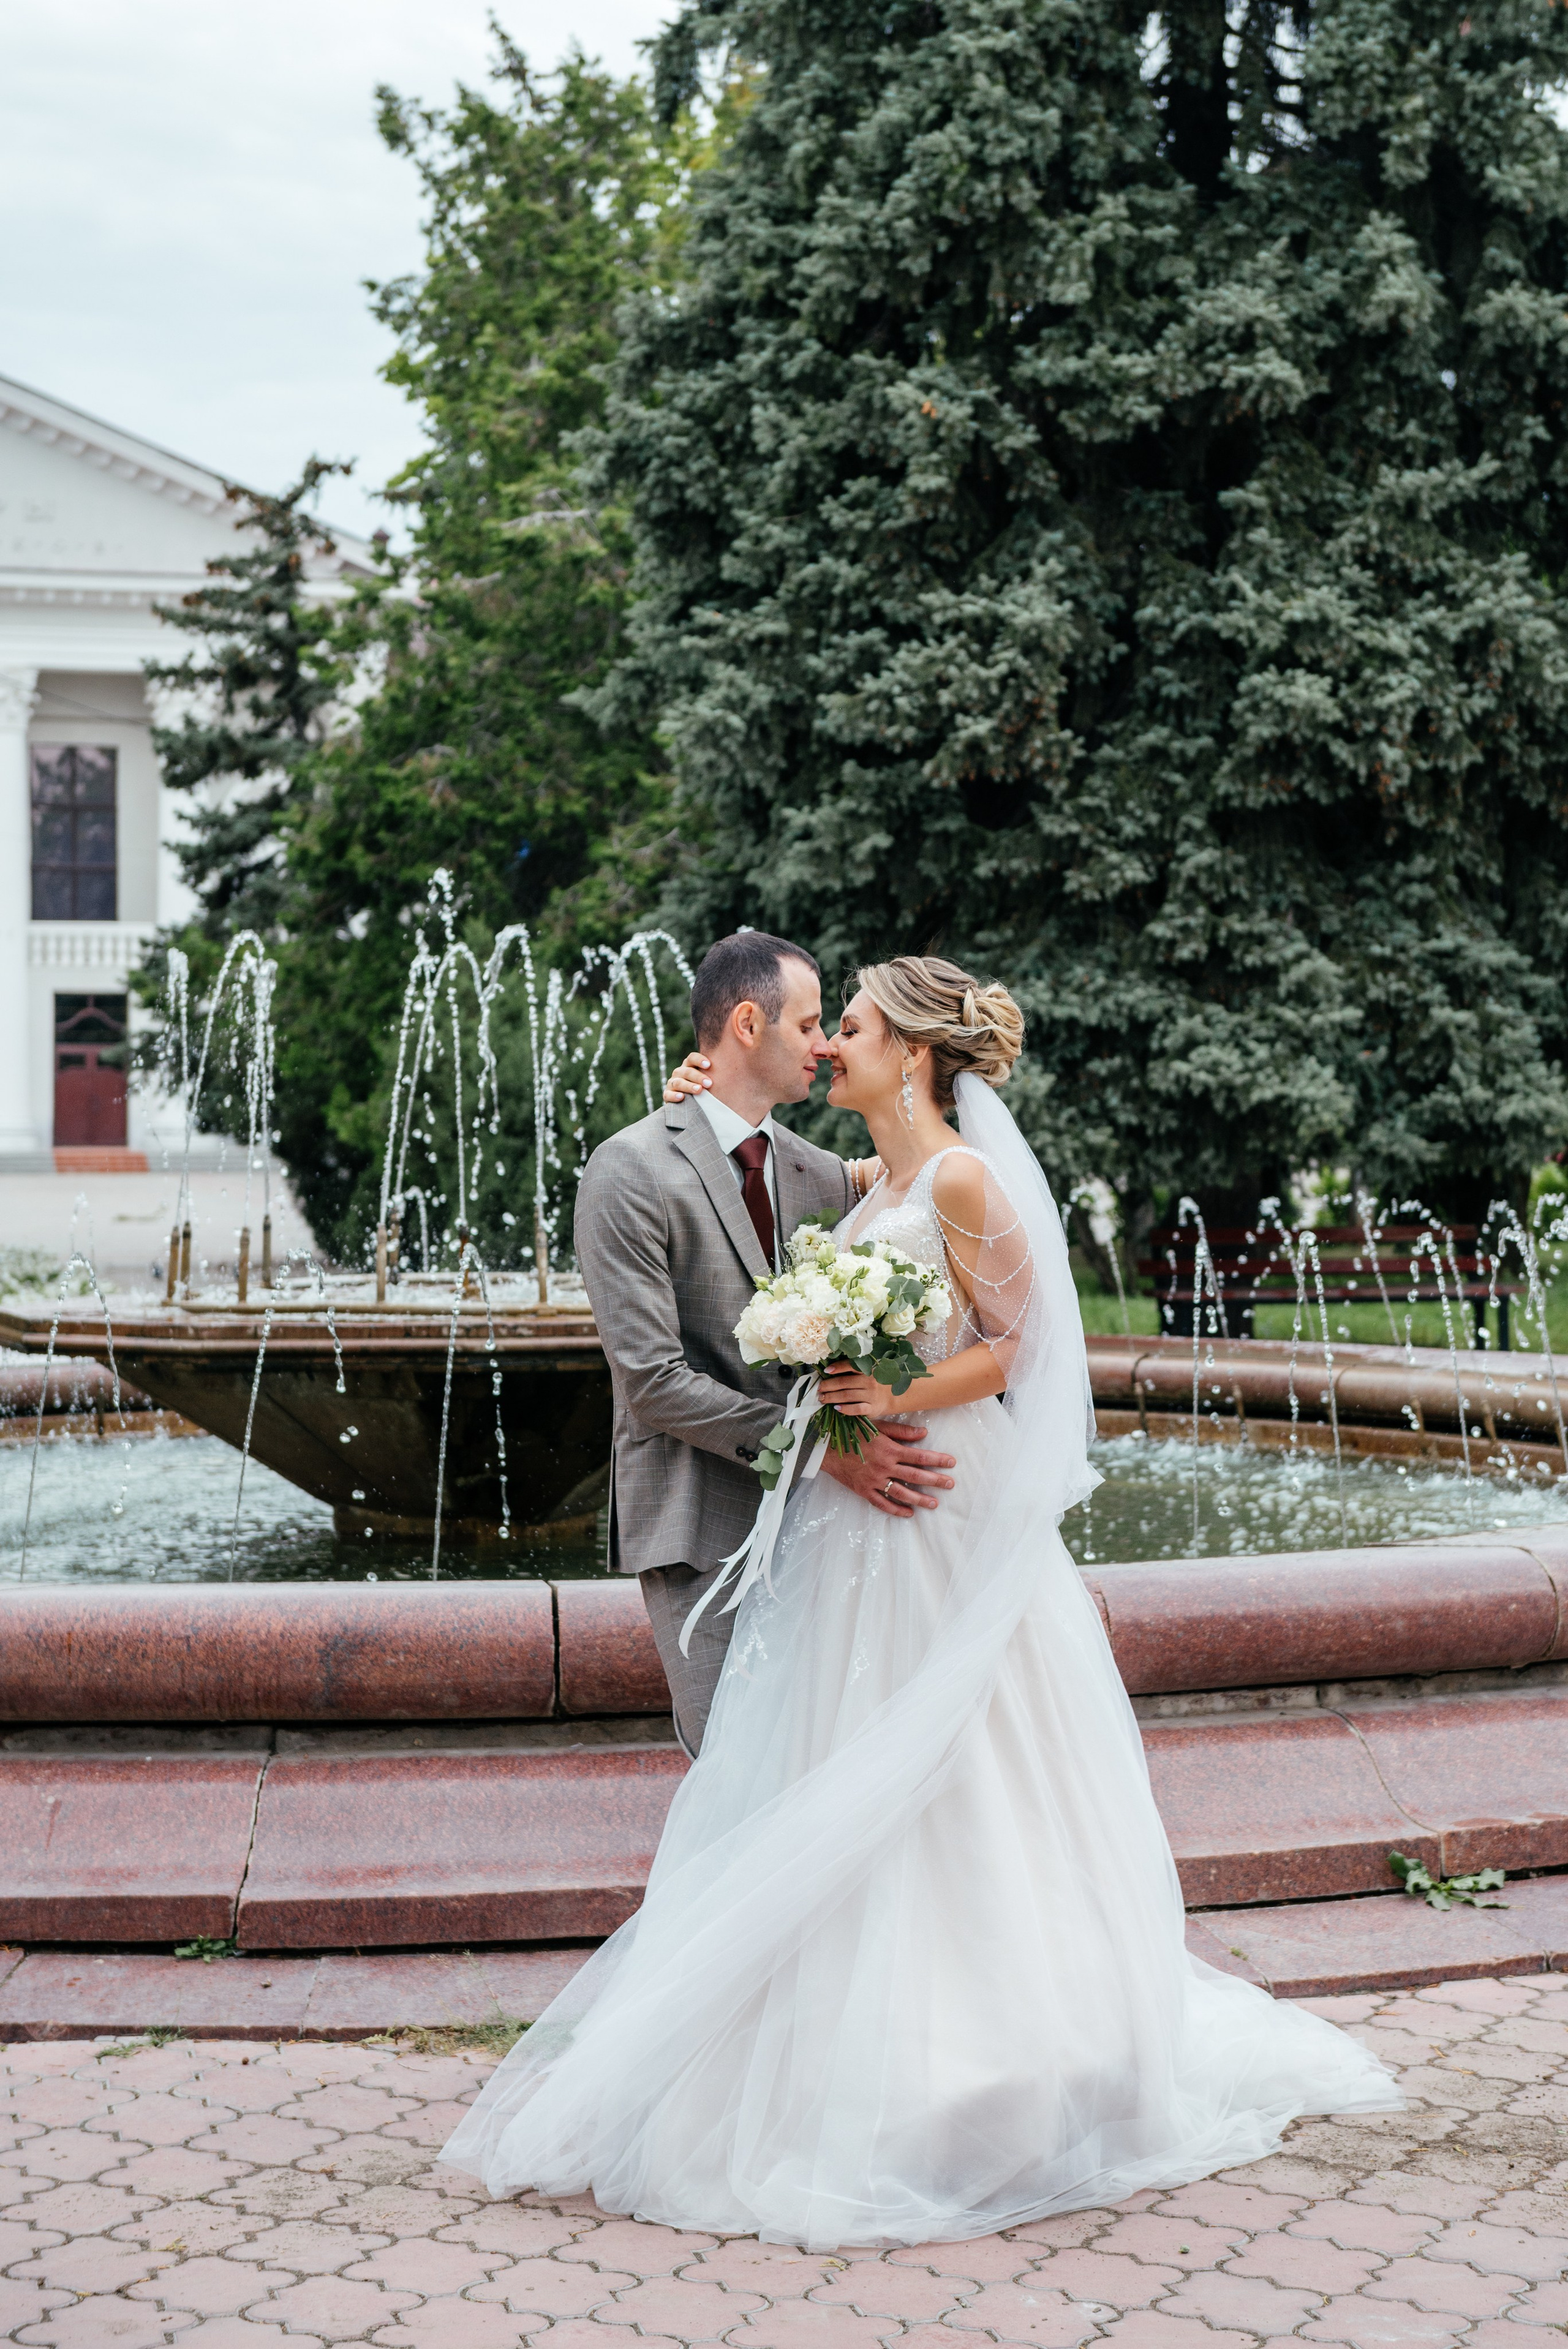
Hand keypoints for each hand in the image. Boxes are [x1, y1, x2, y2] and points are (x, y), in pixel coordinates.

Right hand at [664, 1052, 711, 1103]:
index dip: (699, 1060)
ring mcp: (672, 1083)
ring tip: (699, 1090)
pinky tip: (682, 1097)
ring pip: (678, 1082)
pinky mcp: (667, 1095)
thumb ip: (715, 1074)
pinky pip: (668, 1094)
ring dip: (689, 1086)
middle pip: (687, 1071)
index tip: (709, 1065)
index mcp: (689, 1065)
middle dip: (698, 1076)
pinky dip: (674, 1096)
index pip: (692, 1057)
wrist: (688, 1104)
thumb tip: (737, 1068)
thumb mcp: (708, 1080)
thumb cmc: (704, 1089)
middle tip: (709, 1083)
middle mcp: (680, 1072)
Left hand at [816, 1357, 899, 1417]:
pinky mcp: (872, 1408)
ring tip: (822, 1398)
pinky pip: (857, 1409)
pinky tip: (837, 1408)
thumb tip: (831, 1371)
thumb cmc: (877, 1383)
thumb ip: (855, 1370)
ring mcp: (870, 1395)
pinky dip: (845, 1409)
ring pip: (847, 1395)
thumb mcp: (870, 1372)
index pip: (850, 1366)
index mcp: (868, 1370)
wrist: (896, 1396)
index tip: (826, 1371)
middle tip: (819, 1388)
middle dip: (828, 1385)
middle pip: (844, 1383)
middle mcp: (869, 1382)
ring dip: (832, 1397)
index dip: (837, 1367)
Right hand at [820, 1422, 954, 1516]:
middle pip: (915, 1476)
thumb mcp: (876, 1427)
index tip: (951, 1463)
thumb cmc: (851, 1433)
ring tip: (934, 1504)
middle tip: (950, 1485)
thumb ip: (901, 1432)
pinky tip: (908, 1513)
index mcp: (889, 1449)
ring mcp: (873, 1481)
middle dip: (935, 1481)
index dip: (937, 1460)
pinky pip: (882, 1503)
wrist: (825, 1447)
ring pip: (901, 1493)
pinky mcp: (863, 1491)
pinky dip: (896, 1510)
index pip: (919, 1456)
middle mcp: (884, 1467)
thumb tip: (924, 1433)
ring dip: (920, 1499)